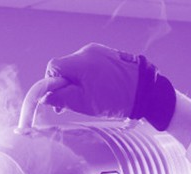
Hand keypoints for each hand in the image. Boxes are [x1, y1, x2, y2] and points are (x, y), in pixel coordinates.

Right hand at [44, 43, 175, 130]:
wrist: (146, 91)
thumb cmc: (116, 99)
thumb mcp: (84, 103)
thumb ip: (61, 99)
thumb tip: (44, 97)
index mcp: (80, 62)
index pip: (53, 68)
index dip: (51, 85)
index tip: (57, 100)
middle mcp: (87, 52)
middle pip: (65, 68)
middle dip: (65, 86)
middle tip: (72, 104)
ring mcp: (99, 52)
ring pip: (77, 68)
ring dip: (77, 83)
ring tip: (88, 99)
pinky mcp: (108, 55)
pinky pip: (90, 66)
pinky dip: (88, 78)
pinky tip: (97, 90)